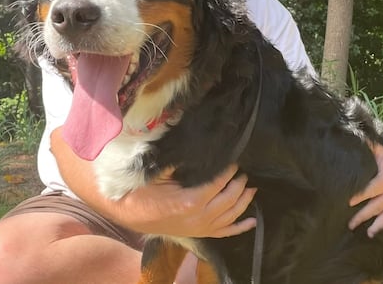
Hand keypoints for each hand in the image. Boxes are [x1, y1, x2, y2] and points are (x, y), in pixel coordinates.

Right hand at [121, 164, 256, 237]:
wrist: (130, 213)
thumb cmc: (143, 190)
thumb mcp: (161, 172)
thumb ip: (181, 162)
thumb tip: (200, 147)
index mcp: (191, 201)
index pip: (219, 183)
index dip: (229, 171)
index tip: (234, 161)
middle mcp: (200, 217)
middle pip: (229, 198)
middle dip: (239, 183)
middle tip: (243, 172)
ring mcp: (201, 228)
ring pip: (231, 215)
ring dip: (244, 201)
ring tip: (251, 188)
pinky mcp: (199, 234)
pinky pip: (225, 233)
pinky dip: (240, 227)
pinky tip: (252, 221)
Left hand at [348, 143, 382, 237]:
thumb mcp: (379, 150)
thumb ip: (368, 145)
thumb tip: (354, 133)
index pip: (369, 191)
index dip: (359, 197)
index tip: (348, 202)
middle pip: (375, 207)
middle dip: (362, 216)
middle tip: (350, 224)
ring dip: (377, 225)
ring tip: (368, 234)